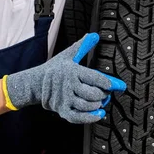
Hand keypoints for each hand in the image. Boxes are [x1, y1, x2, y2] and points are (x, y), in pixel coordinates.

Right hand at [4, 33, 125, 123]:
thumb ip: (82, 46)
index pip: (96, 78)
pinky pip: (78, 117)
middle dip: (104, 95)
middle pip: (94, 93)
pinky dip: (91, 117)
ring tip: (101, 102)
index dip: (109, 83)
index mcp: (73, 70)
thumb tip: (94, 35)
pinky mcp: (62, 110)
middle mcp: (69, 85)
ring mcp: (65, 99)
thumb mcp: (67, 55)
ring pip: (88, 105)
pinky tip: (99, 114)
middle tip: (107, 94)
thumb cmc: (55, 69)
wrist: (34, 83)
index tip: (118, 86)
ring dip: (98, 105)